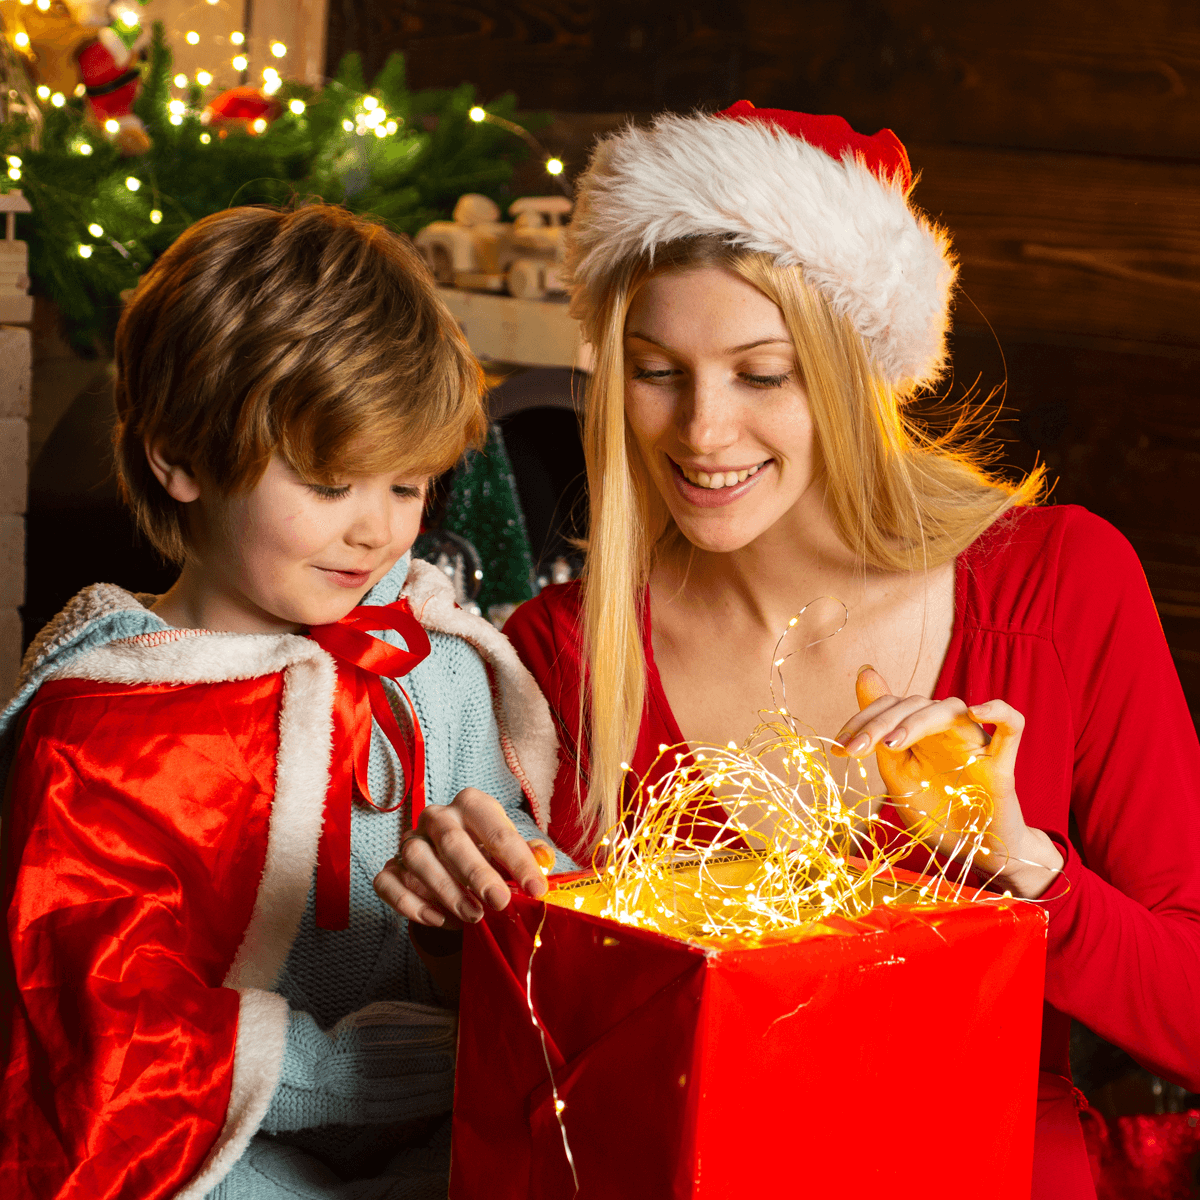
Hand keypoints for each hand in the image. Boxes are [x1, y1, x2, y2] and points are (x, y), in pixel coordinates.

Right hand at [373, 787, 556, 926]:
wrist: (454, 869)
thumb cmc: (490, 857)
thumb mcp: (513, 853)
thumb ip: (532, 855)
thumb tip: (544, 861)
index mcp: (472, 805)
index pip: (496, 830)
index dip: (518, 861)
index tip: (536, 890)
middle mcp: (437, 817)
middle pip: (452, 841)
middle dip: (477, 874)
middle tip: (500, 902)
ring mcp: (410, 840)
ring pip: (417, 858)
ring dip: (445, 890)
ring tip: (473, 916)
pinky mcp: (390, 867)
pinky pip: (389, 882)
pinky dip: (410, 903)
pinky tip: (437, 920)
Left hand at [831, 667, 1061, 897]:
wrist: (972, 852)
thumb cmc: (936, 812)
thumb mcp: (898, 773)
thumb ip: (880, 731)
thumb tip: (863, 673)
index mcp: (920, 732)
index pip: (891, 706)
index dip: (863, 720)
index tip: (840, 747)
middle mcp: (947, 730)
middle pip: (915, 704)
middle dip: (879, 723)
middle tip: (854, 749)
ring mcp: (975, 743)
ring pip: (950, 709)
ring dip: (918, 721)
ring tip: (892, 744)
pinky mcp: (1002, 763)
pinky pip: (1012, 725)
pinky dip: (998, 711)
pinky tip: (977, 711)